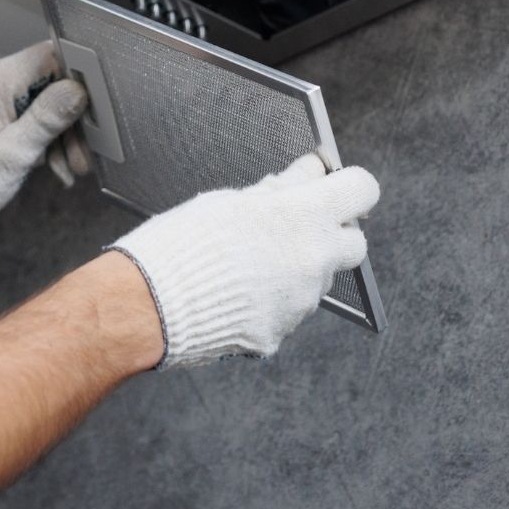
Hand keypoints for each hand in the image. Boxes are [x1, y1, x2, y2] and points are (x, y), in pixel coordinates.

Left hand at [0, 41, 90, 236]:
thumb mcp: (15, 153)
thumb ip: (48, 118)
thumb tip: (78, 90)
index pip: (48, 56)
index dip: (78, 76)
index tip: (97, 104)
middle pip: (48, 83)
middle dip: (70, 118)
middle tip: (84, 153)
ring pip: (41, 102)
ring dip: (60, 134)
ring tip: (71, 168)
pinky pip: (26, 116)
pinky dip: (43, 139)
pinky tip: (55, 165)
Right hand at [109, 154, 378, 367]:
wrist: (146, 306)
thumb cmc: (180, 246)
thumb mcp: (229, 202)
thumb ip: (278, 191)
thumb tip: (306, 175)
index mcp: (302, 216)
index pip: (362, 190)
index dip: (348, 185)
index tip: (334, 184)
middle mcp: (312, 260)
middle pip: (354, 243)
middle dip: (332, 232)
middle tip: (296, 225)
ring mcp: (299, 302)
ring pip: (317, 279)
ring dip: (296, 267)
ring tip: (248, 263)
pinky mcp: (280, 333)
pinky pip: (288, 310)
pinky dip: (271, 299)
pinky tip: (236, 291)